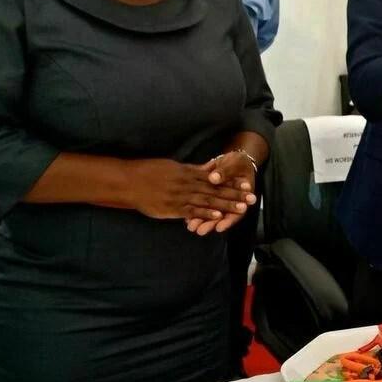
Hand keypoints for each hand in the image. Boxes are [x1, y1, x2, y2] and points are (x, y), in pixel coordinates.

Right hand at [127, 159, 249, 220]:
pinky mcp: (173, 207)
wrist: (129, 181)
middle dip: (235, 194)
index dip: (232, 182)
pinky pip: (192, 211)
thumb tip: (208, 169)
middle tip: (252, 198)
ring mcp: (181, 195)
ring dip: (226, 204)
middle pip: (216, 190)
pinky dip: (206, 213)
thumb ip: (191, 169)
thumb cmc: (149, 172)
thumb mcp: (173, 166)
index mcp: (189, 172)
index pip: (216, 178)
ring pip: (208, 200)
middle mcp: (188, 183)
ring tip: (242, 207)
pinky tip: (218, 216)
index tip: (246, 184)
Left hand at [186, 152, 257, 235]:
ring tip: (191, 227)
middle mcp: (230, 202)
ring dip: (201, 220)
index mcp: (242, 196)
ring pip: (211, 212)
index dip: (228, 220)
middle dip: (210, 223)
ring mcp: (219, 200)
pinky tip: (186, 218)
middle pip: (222, 215)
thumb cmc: (237, 163)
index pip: (237, 211)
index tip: (219, 227)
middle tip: (201, 231)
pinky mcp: (209, 195)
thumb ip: (225, 172)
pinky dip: (195, 212)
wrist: (233, 160)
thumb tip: (214, 178)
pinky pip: (202, 206)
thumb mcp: (235, 164)